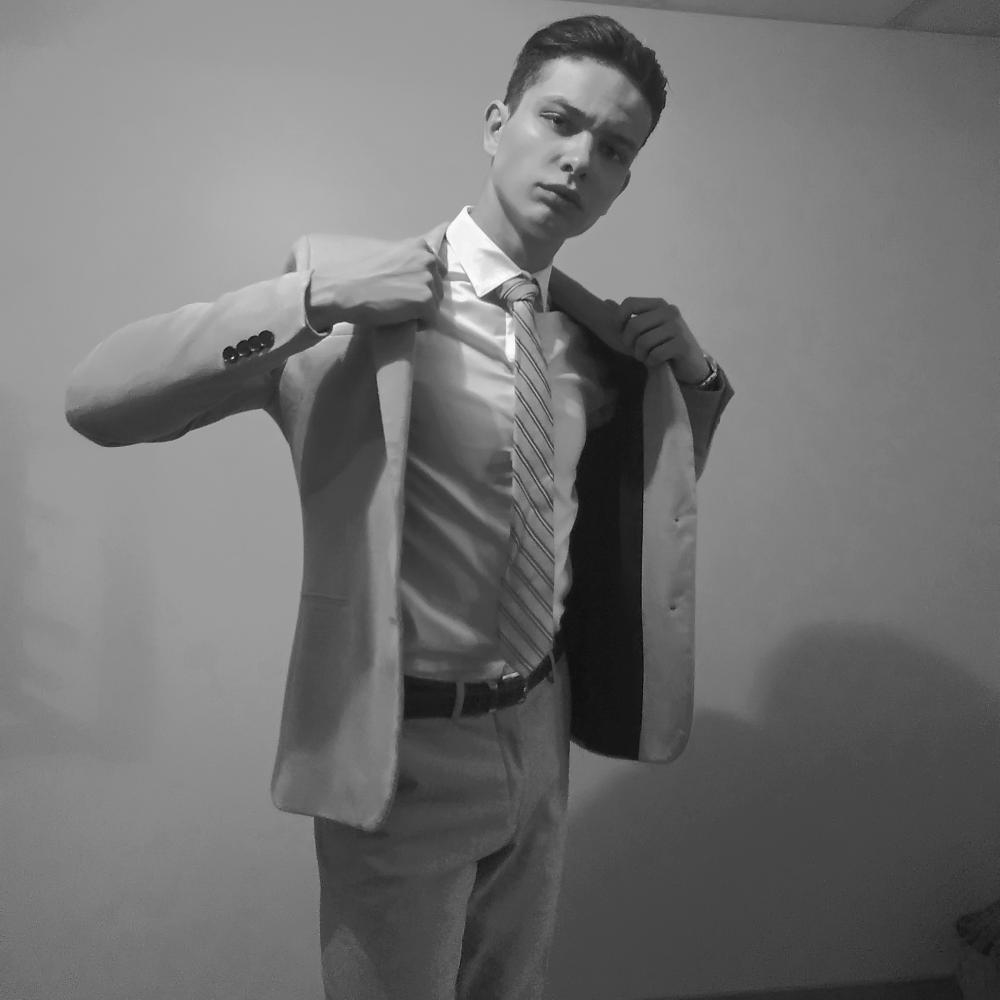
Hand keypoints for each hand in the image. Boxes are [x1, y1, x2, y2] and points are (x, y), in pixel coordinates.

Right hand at [306, 237, 446, 329]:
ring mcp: (427, 280)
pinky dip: (419, 324)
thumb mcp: (385, 255)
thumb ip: (403, 260)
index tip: (407, 290)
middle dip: (423, 297)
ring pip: (436, 305)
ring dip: (421, 311)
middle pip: (438, 288)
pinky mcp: (425, 300)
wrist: (342, 289)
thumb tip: (409, 273)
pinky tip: (400, 319)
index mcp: (418, 246)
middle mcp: (427, 260)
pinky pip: (431, 320)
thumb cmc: (356, 273)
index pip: (436, 269)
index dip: (423, 283)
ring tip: (398, 310)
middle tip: (399, 302)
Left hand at [608, 296, 709, 381]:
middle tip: (634, 351)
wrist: (691, 364)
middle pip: (634, 325)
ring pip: (643, 342)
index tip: (621, 333)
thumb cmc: (663, 344)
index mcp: (659, 303)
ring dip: (639, 354)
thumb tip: (606, 302)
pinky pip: (655, 354)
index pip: (629, 303)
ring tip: (645, 356)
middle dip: (628, 343)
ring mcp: (678, 327)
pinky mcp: (682, 345)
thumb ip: (630, 316)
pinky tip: (655, 362)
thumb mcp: (649, 326)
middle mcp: (670, 311)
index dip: (618, 320)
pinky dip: (650, 362)